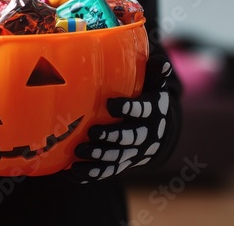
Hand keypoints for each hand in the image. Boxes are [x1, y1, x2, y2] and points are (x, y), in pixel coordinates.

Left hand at [69, 55, 172, 182]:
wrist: (158, 132)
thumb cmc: (149, 100)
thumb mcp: (155, 85)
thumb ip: (155, 73)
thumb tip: (161, 61)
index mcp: (152, 112)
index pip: (142, 110)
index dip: (128, 108)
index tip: (110, 103)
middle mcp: (145, 134)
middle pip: (129, 138)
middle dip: (111, 136)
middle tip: (92, 132)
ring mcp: (133, 151)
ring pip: (118, 157)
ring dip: (99, 156)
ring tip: (79, 152)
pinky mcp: (122, 163)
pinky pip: (108, 171)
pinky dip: (91, 174)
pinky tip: (73, 172)